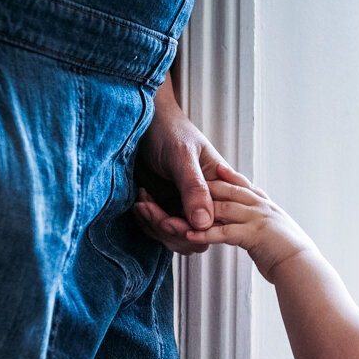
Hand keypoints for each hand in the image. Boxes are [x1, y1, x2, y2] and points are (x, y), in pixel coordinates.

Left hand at [133, 80, 228, 253]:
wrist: (145, 121)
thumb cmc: (169, 129)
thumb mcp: (182, 156)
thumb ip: (194, 188)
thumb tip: (204, 224)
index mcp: (218, 188)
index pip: (213, 225)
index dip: (189, 230)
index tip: (167, 221)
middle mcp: (204, 200)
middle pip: (194, 237)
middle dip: (168, 230)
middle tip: (147, 206)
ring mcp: (184, 205)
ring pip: (176, 236)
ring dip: (154, 226)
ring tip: (141, 202)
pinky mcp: (167, 207)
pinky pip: (160, 229)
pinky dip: (147, 222)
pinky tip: (139, 202)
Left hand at [183, 165, 315, 281]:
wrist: (303, 267)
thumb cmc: (291, 255)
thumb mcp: (278, 233)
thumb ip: (265, 225)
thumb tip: (258, 226)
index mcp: (267, 205)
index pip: (245, 184)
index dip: (230, 176)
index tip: (217, 168)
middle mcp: (262, 208)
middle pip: (229, 190)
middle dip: (206, 187)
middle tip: (185, 184)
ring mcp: (258, 219)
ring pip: (223, 208)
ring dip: (199, 210)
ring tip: (178, 210)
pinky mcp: (253, 235)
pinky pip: (224, 232)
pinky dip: (205, 234)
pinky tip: (189, 235)